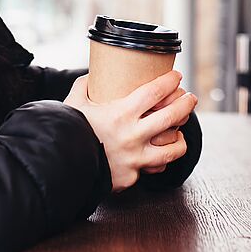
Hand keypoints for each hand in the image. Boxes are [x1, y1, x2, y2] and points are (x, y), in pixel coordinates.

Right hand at [63, 70, 197, 191]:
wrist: (60, 164)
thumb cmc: (67, 130)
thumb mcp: (73, 103)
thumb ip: (84, 85)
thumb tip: (91, 75)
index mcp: (120, 113)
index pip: (154, 92)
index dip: (170, 82)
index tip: (176, 76)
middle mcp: (132, 135)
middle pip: (172, 116)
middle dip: (185, 104)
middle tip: (190, 98)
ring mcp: (135, 158)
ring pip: (173, 148)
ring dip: (181, 137)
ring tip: (181, 130)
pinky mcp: (133, 176)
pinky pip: (155, 167)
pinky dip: (161, 159)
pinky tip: (161, 153)